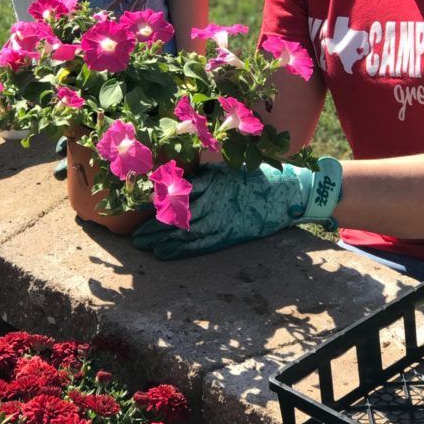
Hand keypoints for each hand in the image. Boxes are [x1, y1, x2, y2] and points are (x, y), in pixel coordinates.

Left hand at [132, 158, 341, 259]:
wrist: (288, 192)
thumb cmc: (259, 177)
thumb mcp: (229, 169)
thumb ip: (205, 174)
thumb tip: (179, 178)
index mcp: (211, 181)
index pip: (177, 193)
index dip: (157, 203)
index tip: (139, 208)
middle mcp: (213, 200)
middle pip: (176, 215)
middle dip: (154, 226)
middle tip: (134, 236)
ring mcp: (221, 218)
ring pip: (184, 232)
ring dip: (162, 240)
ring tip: (144, 246)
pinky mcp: (230, 234)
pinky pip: (201, 244)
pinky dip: (181, 250)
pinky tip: (164, 254)